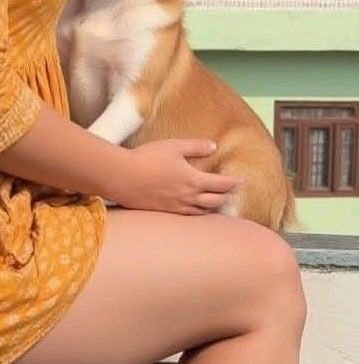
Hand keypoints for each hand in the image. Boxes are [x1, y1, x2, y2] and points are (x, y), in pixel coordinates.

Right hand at [115, 139, 241, 214]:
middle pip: (216, 201)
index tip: (241, 179)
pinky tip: (196, 209)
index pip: (222, 184)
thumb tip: (213, 146)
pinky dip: (199, 213)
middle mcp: (189, 198)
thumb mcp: (174, 146)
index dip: (234, 182)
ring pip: (204, 212)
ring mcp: (177, 208)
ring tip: (218, 201)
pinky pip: (189, 216)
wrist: (123, 177)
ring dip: (214, 206)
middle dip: (227, 195)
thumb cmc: (147, 158)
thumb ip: (195, 147)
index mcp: (194, 180)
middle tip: (233, 191)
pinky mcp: (166, 213)